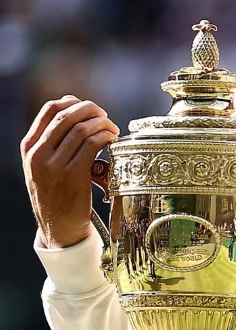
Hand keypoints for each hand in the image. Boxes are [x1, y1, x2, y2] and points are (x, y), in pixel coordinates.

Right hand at [21, 96, 119, 247]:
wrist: (58, 226)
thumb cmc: (57, 192)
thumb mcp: (44, 165)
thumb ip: (53, 142)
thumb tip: (74, 110)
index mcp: (29, 147)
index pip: (49, 110)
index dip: (73, 102)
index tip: (88, 107)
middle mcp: (38, 154)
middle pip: (68, 116)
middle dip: (91, 110)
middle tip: (104, 116)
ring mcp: (54, 165)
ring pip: (82, 129)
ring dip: (102, 123)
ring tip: (111, 129)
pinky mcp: (73, 175)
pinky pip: (93, 144)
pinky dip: (106, 136)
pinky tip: (112, 139)